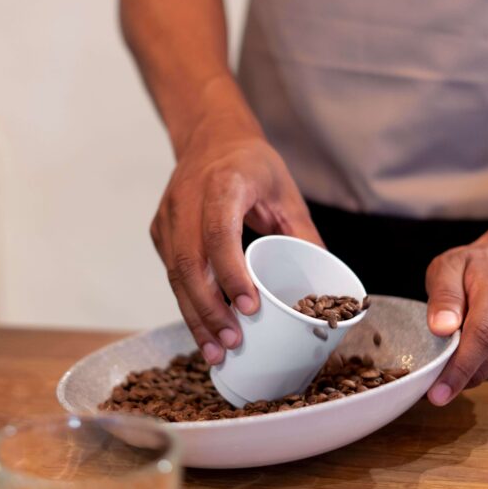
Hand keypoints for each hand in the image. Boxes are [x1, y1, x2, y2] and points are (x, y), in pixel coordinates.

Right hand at [151, 112, 321, 363]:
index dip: (231, 271)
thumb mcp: (287, 193)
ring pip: (175, 275)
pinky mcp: (161, 232)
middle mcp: (188, 198)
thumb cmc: (252, 165)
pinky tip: (205, 331)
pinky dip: (188, 305)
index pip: (218, 230)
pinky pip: (171, 274)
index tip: (249, 306)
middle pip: (188, 261)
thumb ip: (304, 236)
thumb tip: (325, 285)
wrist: (211, 137)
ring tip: (217, 351)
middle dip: (209, 308)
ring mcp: (169, 216)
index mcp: (224, 182)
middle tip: (234, 341)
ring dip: (195, 316)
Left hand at [424, 236, 487, 405]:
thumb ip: (444, 295)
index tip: (437, 393)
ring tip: (441, 359)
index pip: (483, 336)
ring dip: (463, 374)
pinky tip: (464, 353)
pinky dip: (475, 370)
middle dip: (454, 379)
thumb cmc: (480, 265)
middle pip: (487, 360)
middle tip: (425, 386)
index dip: (459, 368)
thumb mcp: (451, 265)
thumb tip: (440, 329)